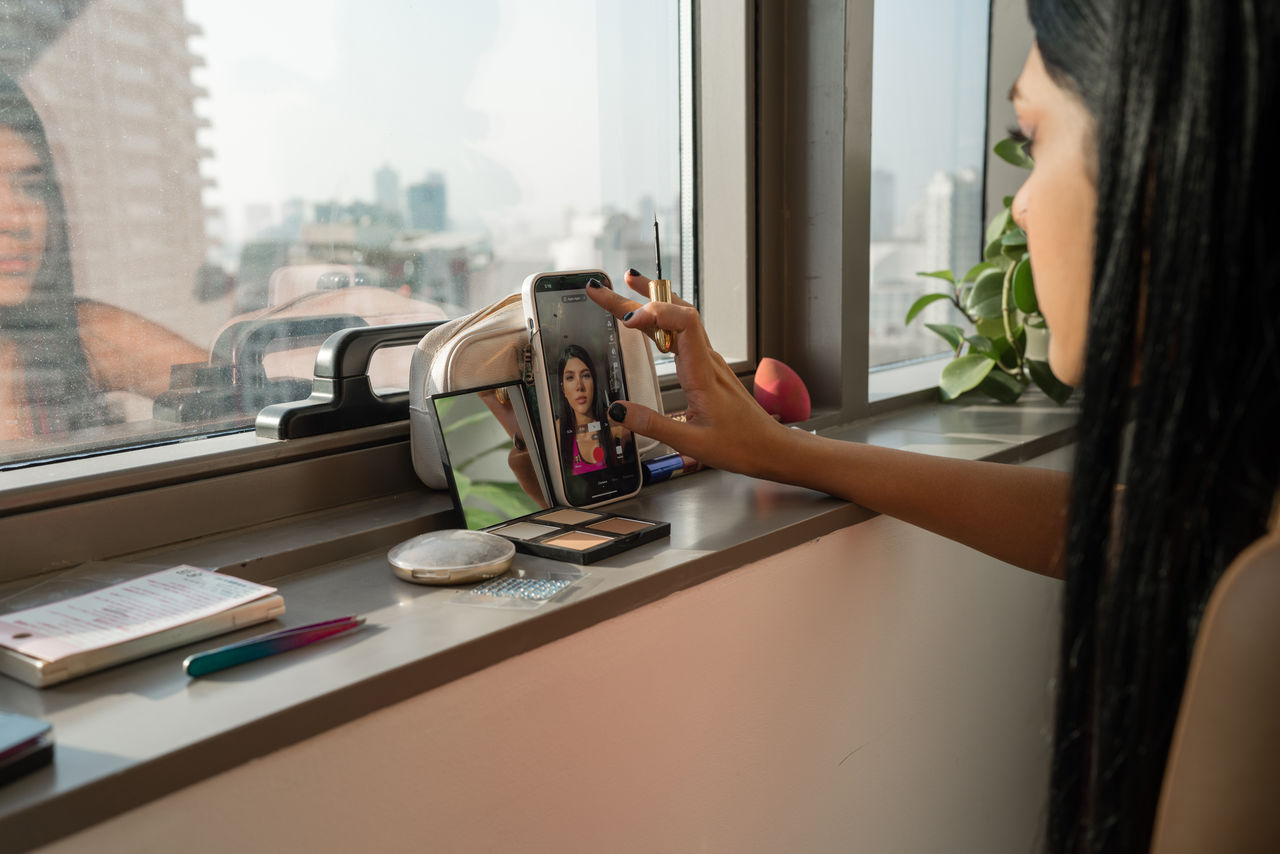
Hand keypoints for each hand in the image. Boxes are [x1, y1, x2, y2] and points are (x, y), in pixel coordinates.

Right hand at [586, 270, 787, 478]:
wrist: (769, 446)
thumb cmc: (739, 444)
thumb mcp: (692, 442)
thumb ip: (653, 425)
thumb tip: (618, 410)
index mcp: (703, 372)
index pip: (683, 322)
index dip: (655, 312)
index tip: (627, 321)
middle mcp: (706, 358)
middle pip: (673, 313)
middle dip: (636, 298)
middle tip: (603, 289)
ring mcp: (707, 359)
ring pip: (677, 318)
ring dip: (650, 301)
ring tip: (624, 287)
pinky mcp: (705, 365)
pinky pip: (681, 332)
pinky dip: (660, 320)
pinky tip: (647, 321)